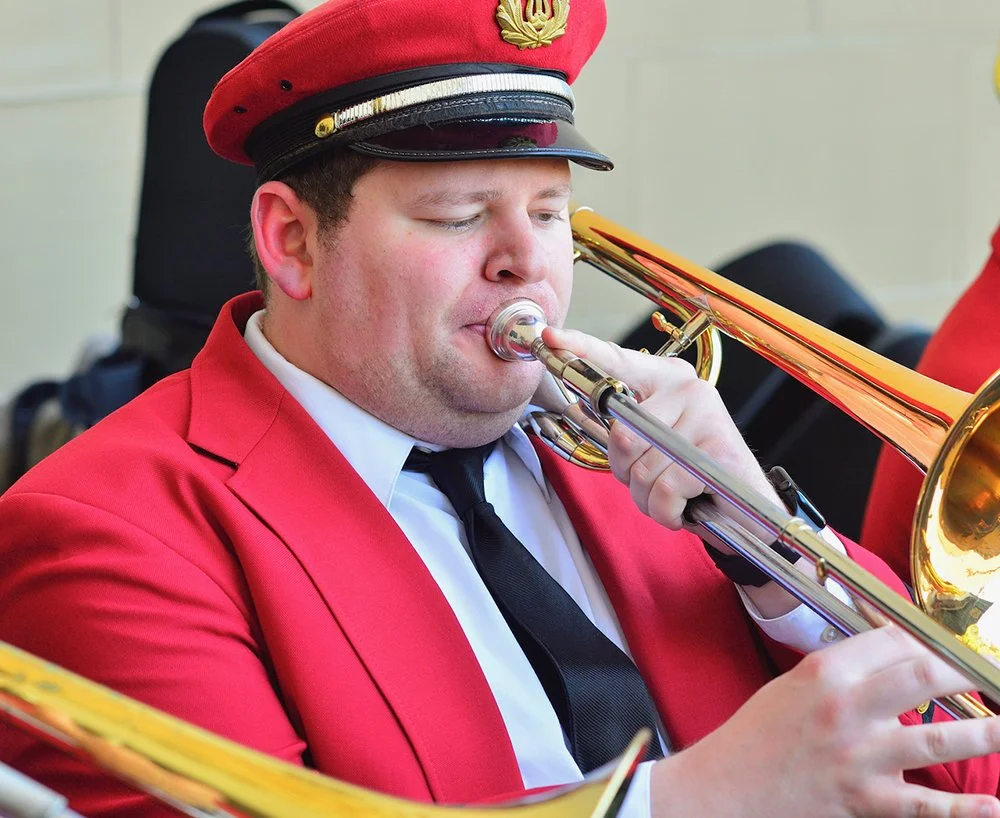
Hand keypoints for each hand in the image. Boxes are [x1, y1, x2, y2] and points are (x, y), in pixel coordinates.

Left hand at [540, 326, 779, 529]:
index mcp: (667, 380)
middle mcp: (688, 389)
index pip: (617, 360)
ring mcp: (706, 415)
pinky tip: (689, 506)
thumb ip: (626, 434)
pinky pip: (664, 490)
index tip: (548, 337)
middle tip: (657, 482)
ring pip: (641, 469)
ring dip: (650, 499)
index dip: (581, 348)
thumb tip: (607, 426)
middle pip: (622, 435)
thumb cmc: (693, 479)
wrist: (747, 513)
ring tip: (676, 496)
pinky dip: (669, 512)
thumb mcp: (653, 450)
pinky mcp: (718, 449)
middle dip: (629, 474)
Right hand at [651, 626, 999, 817]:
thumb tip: (889, 663)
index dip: (927, 642)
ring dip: (984, 734)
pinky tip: (993, 807)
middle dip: (964, 674)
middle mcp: (845, 708)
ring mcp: (858, 756)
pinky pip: (924, 805)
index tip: (943, 650)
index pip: (892, 642)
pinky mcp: (863, 800)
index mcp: (824, 672)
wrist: (725, 787)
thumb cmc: (755, 736)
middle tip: (985, 676)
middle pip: (924, 676)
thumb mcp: (790, 686)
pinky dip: (964, 810)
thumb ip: (839, 673)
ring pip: (937, 738)